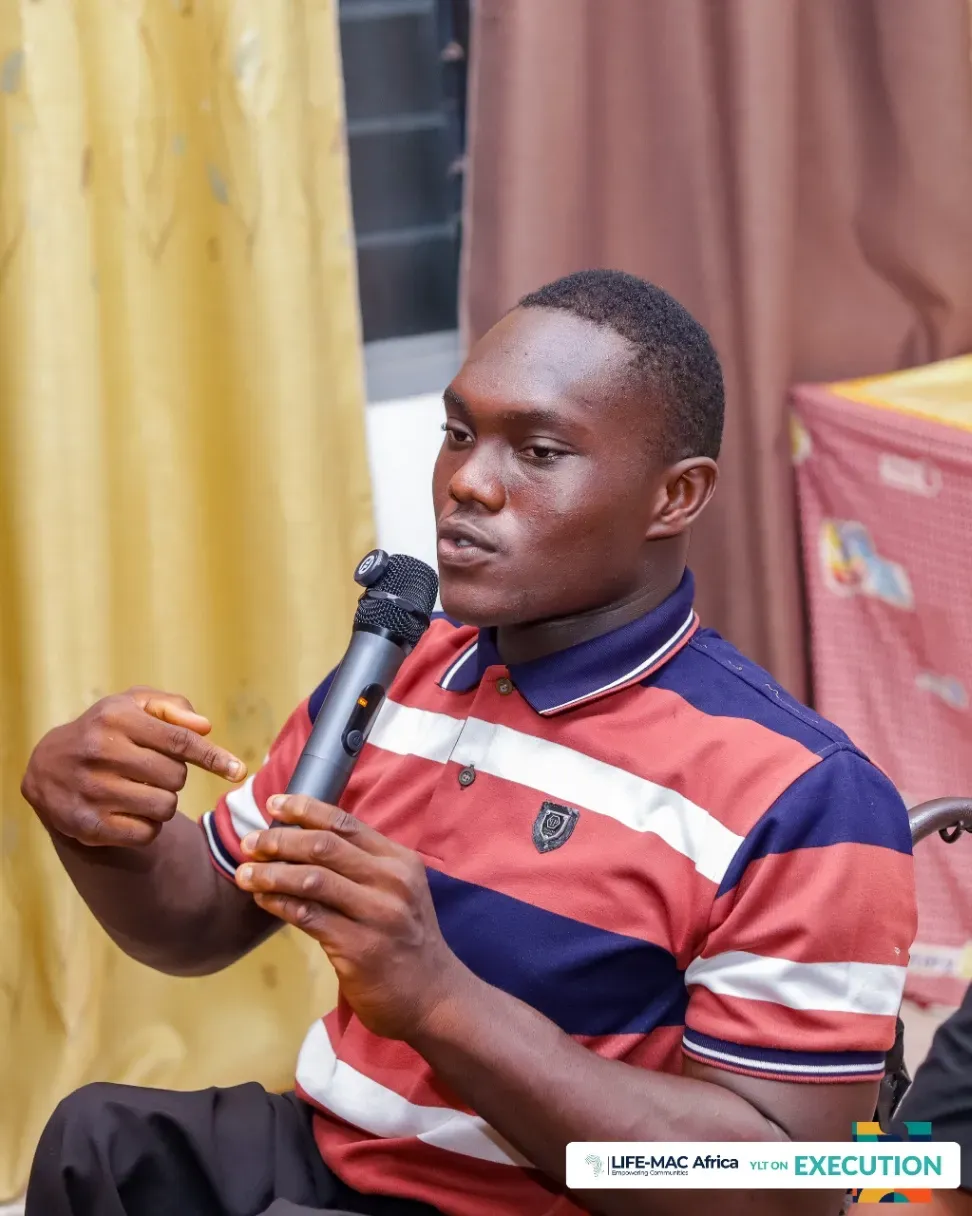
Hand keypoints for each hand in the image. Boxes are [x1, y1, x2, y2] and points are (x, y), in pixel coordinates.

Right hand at [21, 687, 245, 847]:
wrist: (45, 767)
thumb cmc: (104, 730)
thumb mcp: (132, 705)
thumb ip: (172, 708)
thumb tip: (205, 727)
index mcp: (116, 719)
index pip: (179, 741)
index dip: (213, 757)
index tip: (238, 771)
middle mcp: (101, 752)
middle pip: (176, 777)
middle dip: (175, 776)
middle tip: (153, 770)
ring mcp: (92, 791)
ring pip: (165, 807)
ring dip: (163, 801)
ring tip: (140, 790)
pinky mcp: (88, 825)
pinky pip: (146, 834)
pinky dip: (148, 826)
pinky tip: (129, 811)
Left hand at [235, 795, 466, 1040]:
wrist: (433, 996)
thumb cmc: (405, 940)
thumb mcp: (398, 891)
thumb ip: (363, 866)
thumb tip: (303, 840)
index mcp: (400, 860)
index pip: (345, 822)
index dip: (305, 809)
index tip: (274, 804)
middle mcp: (392, 882)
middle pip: (324, 846)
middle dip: (279, 840)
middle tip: (250, 843)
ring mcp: (377, 915)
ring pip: (311, 880)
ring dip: (271, 873)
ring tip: (245, 873)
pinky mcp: (359, 948)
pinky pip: (307, 917)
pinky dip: (278, 904)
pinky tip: (262, 900)